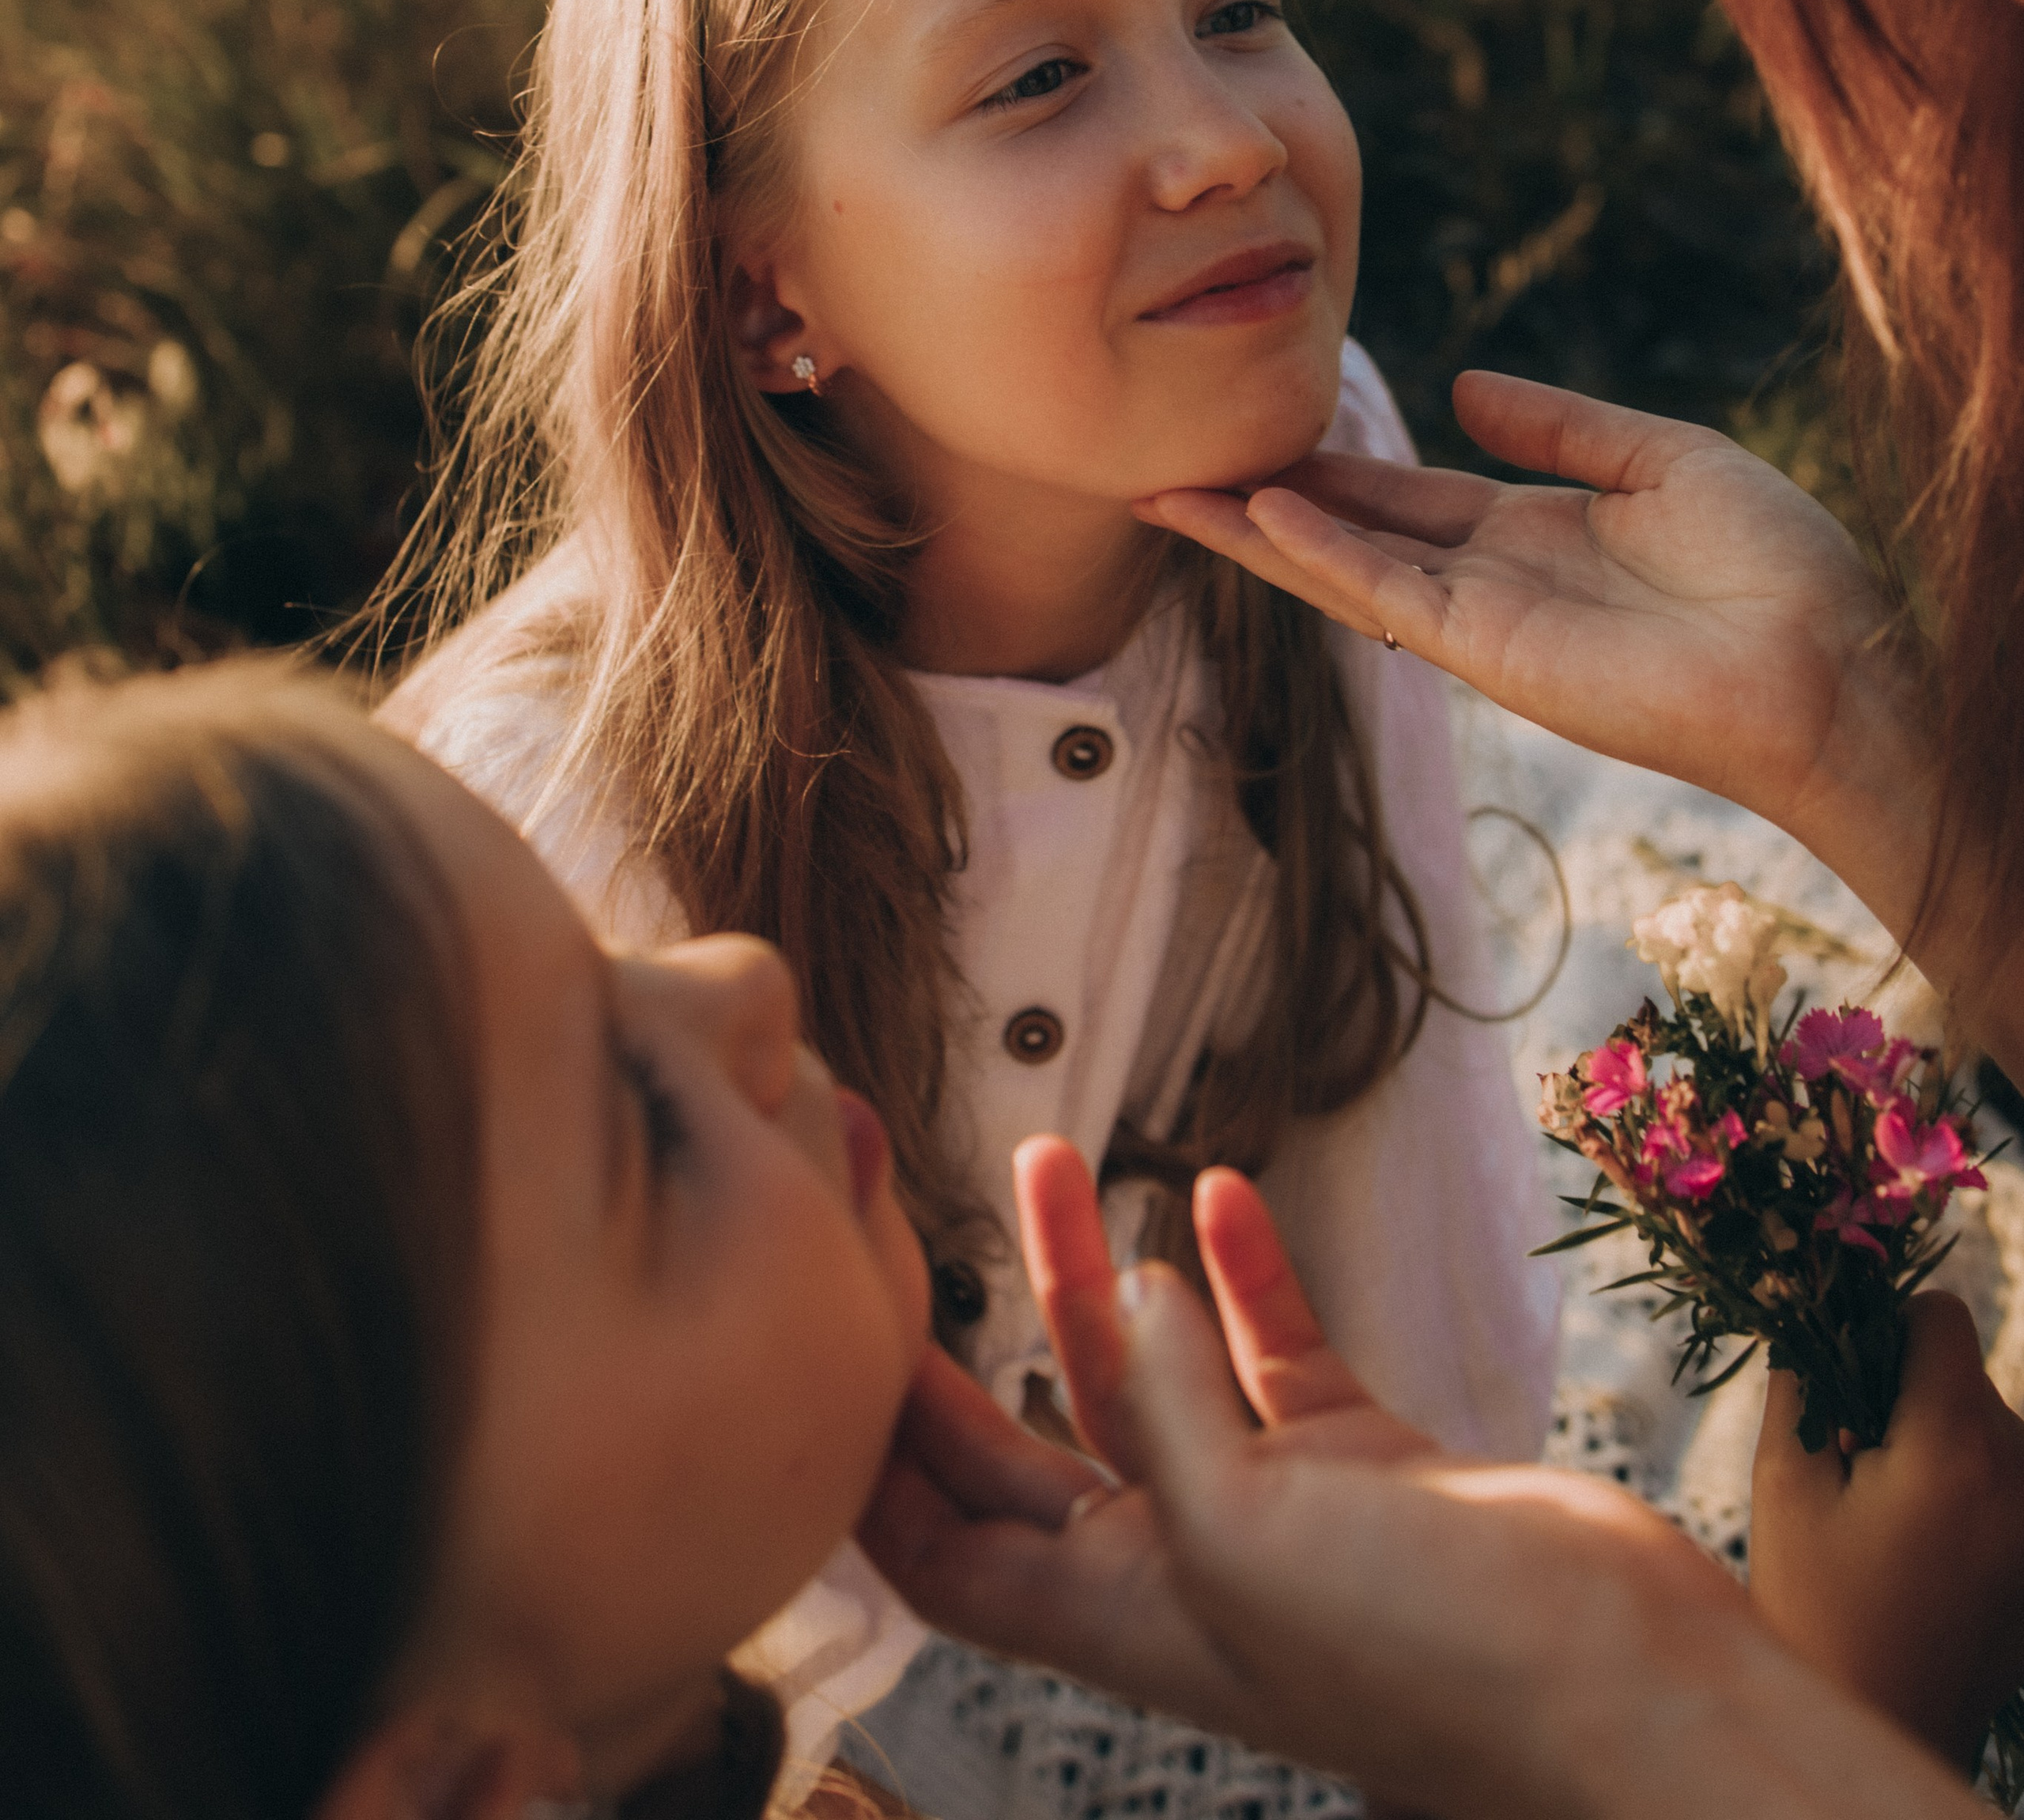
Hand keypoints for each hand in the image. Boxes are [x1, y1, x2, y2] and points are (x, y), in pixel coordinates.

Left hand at [861, 1141, 1771, 1819]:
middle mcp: (1174, 1565)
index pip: (939, 1541)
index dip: (870, 1450)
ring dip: (1098, 1271)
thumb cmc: (1424, 1653)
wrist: (1618, 1686)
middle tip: (909, 1203)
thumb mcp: (1246, 1535)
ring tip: (1052, 1154)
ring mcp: (1272, 1511)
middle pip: (1022, 1439)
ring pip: (1149, 1374)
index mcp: (1114, 1614)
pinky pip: (1272, 1351)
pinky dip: (1242, 1273)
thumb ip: (1165, 1408)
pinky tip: (1220, 1188)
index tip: (822, 1323)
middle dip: (963, 1327)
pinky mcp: (1364, 1464)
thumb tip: (1133, 1287)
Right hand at [1137, 368, 1929, 898]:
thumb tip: (1463, 388)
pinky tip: (1265, 513)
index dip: (1329, 464)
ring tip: (1171, 492)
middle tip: (1170, 462)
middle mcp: (1493, 577)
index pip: (1405, 494)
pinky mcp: (1492, 653)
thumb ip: (1561, 425)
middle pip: (1351, 529)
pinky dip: (1324, 555)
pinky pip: (1388, 594)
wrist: (1826, 660)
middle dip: (1262, 498)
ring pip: (1343, 566)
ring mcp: (1483, 620)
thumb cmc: (1774, 565)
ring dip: (1258, 532)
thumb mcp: (1663, 459)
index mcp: (1535, 530)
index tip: (1255, 429)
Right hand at [1751, 1293, 2023, 1769]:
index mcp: (1954, 1449)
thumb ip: (1801, 1380)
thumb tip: (1807, 1309)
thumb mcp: (1784, 1482)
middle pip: (1968, 1376)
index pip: (1943, 1317)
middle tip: (1860, 1464)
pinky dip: (1971, 1491)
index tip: (1851, 1376)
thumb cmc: (1817, 1604)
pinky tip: (1929, 1548)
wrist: (1881, 1724)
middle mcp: (2022, 1476)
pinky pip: (2008, 1481)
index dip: (1887, 1324)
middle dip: (1910, 1397)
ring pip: (1992, 1428)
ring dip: (1944, 1444)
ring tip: (1894, 1516)